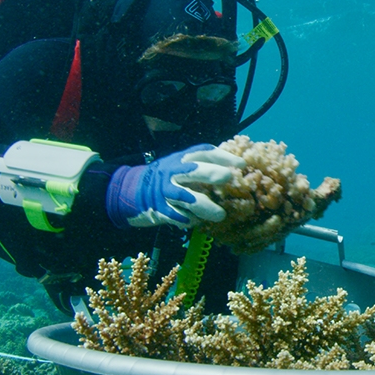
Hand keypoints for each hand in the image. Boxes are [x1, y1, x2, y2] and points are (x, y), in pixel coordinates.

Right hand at [106, 144, 245, 228]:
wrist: (133, 191)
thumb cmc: (167, 178)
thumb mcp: (181, 165)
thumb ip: (202, 166)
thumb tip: (234, 168)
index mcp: (181, 159)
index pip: (203, 152)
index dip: (222, 156)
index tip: (241, 164)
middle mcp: (172, 172)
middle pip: (192, 170)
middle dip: (211, 173)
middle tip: (228, 177)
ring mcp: (165, 192)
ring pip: (186, 198)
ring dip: (205, 206)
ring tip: (221, 215)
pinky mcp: (160, 209)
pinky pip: (177, 216)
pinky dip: (190, 220)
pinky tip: (199, 223)